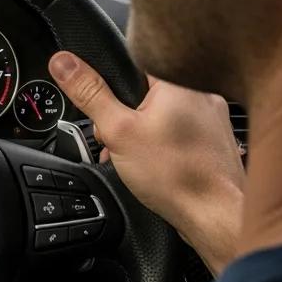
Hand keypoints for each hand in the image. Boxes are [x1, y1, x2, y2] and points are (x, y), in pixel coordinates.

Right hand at [49, 52, 244, 274]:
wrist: (217, 219)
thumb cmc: (177, 176)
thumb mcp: (118, 130)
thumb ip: (89, 93)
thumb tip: (63, 62)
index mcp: (179, 81)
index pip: (134, 62)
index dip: (111, 85)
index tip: (105, 107)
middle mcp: (202, 94)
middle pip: (145, 91)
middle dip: (124, 116)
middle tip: (118, 139)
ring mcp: (214, 120)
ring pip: (162, 115)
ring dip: (141, 133)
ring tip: (137, 158)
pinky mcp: (215, 143)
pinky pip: (179, 133)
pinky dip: (163, 146)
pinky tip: (157, 167)